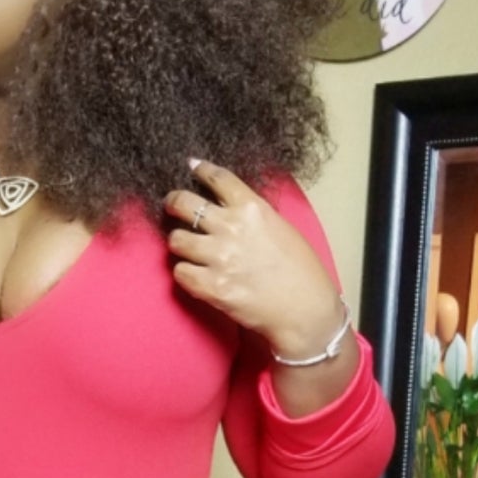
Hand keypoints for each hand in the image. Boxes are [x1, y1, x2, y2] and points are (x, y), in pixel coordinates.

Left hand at [163, 157, 344, 358]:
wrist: (305, 310)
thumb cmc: (300, 270)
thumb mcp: (281, 227)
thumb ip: (252, 214)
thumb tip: (227, 206)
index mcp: (252, 209)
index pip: (218, 178)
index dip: (200, 170)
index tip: (192, 167)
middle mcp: (232, 228)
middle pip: (184, 204)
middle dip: (174, 203)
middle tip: (173, 207)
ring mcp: (219, 258)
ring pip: (177, 240)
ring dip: (180, 244)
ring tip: (188, 248)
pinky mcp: (212, 287)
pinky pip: (180, 273)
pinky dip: (184, 273)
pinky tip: (195, 275)